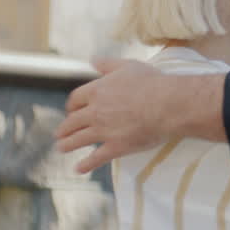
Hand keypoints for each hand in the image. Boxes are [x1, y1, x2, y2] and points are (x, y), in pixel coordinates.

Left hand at [55, 58, 170, 173]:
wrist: (168, 104)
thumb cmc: (151, 82)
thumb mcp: (128, 66)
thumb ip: (108, 64)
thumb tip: (92, 60)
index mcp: (97, 91)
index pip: (75, 100)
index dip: (71, 106)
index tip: (70, 110)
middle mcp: (96, 112)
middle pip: (72, 121)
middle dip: (64, 128)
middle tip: (60, 133)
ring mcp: (104, 131)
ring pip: (79, 140)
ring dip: (67, 145)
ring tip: (61, 148)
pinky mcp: (116, 146)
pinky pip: (96, 158)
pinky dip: (86, 165)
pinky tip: (79, 169)